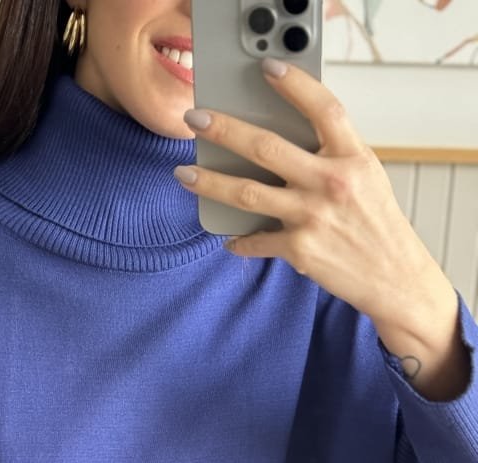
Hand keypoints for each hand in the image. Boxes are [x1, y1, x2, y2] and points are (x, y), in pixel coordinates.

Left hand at [174, 58, 445, 327]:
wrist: (394, 276)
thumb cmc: (376, 224)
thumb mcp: (366, 177)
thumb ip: (332, 155)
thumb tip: (284, 139)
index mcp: (352, 157)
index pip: (323, 108)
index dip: (295, 85)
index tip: (267, 69)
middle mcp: (331, 182)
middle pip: (266, 146)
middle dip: (224, 129)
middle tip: (195, 119)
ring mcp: (312, 216)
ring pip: (247, 193)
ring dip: (209, 182)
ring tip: (184, 175)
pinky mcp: (300, 250)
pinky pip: (256, 240)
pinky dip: (239, 240)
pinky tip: (229, 239)